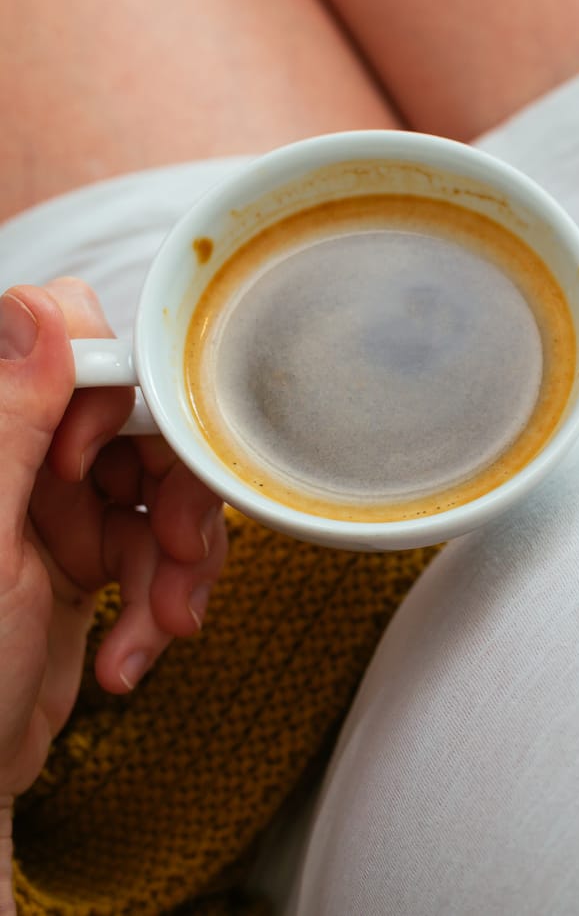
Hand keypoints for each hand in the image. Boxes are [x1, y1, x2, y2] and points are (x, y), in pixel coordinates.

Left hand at [1, 281, 226, 805]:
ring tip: (161, 625)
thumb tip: (39, 307)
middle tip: (180, 551)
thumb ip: (10, 421)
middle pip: (142, 428)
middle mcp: (23, 462)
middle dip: (174, 497)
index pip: (79, 354)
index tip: (105, 464)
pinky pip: (160, 554)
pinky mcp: (89, 563)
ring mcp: (57, 513)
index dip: (120, 401)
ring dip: (178, 566)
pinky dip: (162, 604)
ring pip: (164, 494)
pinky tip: (133, 653)